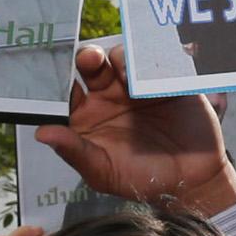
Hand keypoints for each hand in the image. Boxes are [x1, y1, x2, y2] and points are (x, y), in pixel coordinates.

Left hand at [35, 42, 235, 215]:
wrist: (193, 180)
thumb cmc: (143, 180)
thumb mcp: (104, 171)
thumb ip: (74, 151)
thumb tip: (42, 133)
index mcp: (86, 114)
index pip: (66, 88)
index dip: (61, 79)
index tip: (64, 78)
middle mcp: (109, 95)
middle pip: (92, 63)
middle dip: (89, 57)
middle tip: (92, 60)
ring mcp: (137, 85)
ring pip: (121, 56)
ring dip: (122, 60)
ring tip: (131, 79)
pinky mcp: (166, 79)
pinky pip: (156, 60)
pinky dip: (153, 59)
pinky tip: (154, 74)